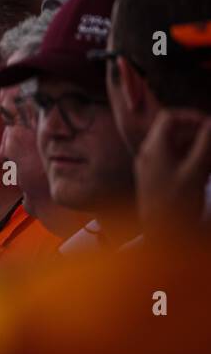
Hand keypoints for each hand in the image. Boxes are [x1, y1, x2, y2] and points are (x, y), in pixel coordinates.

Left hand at [135, 108, 210, 248]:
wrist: (160, 236)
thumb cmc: (176, 204)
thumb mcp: (196, 171)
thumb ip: (206, 143)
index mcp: (154, 148)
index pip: (170, 118)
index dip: (192, 117)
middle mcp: (149, 154)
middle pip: (175, 132)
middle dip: (200, 136)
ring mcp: (152, 167)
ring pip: (178, 148)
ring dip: (199, 150)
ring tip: (210, 164)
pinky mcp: (158, 180)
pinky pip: (177, 162)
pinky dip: (193, 162)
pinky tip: (206, 172)